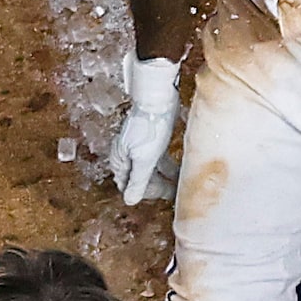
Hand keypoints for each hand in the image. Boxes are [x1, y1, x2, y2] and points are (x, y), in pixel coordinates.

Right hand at [114, 55, 182, 203]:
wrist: (158, 99)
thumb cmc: (149, 128)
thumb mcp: (144, 160)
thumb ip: (138, 182)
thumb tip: (128, 201)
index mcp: (120, 160)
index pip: (128, 186)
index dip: (144, 193)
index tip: (161, 197)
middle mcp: (126, 155)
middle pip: (140, 178)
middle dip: (157, 186)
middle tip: (174, 193)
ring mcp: (139, 147)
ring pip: (152, 169)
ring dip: (165, 178)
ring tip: (180, 184)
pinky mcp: (152, 140)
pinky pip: (159, 160)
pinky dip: (168, 167)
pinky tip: (180, 171)